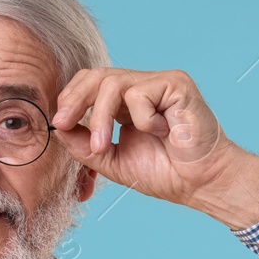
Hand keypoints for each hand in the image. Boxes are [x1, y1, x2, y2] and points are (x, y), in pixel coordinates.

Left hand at [50, 67, 241, 208]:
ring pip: (113, 83)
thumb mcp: (113, 160)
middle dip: (75, 99)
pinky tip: (161, 133)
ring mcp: (159, 83)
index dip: (71, 99)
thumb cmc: (166, 173)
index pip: (90, 84)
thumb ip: (85, 145)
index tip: (58, 123)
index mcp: (127, 103)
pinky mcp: (175, 84)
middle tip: (63, 122)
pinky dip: (142, 119)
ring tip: (105, 146)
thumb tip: (58, 128)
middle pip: (97, 75)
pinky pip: (140, 93)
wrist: (201, 183)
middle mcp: (142, 87)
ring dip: (101, 117)